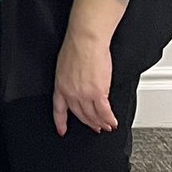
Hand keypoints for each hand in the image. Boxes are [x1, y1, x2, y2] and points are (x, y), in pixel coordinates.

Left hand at [52, 0, 127, 134]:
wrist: (84, 41)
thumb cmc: (75, 48)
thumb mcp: (64, 67)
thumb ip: (70, 80)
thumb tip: (77, 85)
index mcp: (59, 85)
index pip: (58, 109)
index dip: (60, 122)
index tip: (62, 131)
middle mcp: (70, 92)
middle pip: (79, 114)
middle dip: (88, 123)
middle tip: (95, 128)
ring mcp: (83, 94)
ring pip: (92, 115)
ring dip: (101, 123)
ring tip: (106, 126)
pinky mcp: (97, 92)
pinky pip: (104, 111)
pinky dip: (109, 118)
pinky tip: (113, 122)